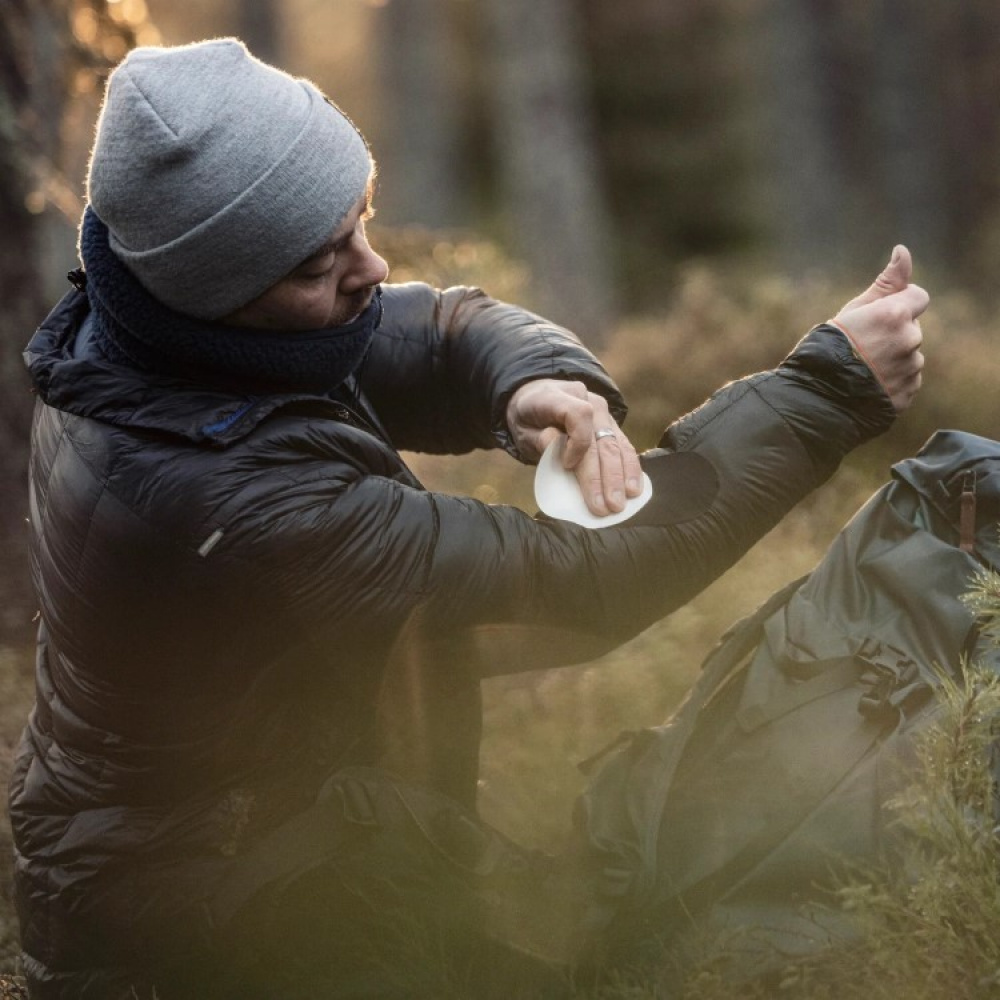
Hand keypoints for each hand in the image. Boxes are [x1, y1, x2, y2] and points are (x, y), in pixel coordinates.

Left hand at [506, 379, 642, 515]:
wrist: (535, 396)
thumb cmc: (527, 418)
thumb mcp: (521, 428)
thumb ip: (537, 438)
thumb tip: (556, 446)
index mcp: (557, 396)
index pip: (578, 415)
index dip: (577, 443)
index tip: (567, 466)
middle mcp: (586, 399)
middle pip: (601, 439)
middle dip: (605, 476)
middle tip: (608, 506)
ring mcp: (602, 411)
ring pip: (617, 444)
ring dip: (621, 476)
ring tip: (622, 502)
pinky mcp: (611, 423)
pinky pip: (624, 445)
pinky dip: (630, 468)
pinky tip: (634, 488)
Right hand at [830, 245, 928, 410]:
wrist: (817, 396)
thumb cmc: (829, 348)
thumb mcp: (853, 310)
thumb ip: (886, 282)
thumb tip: (903, 250)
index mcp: (895, 314)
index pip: (918, 296)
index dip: (899, 303)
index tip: (879, 315)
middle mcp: (909, 340)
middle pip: (911, 328)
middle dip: (892, 333)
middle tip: (861, 347)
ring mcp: (910, 369)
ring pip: (910, 356)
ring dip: (893, 359)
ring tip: (862, 369)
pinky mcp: (907, 392)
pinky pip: (907, 380)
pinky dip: (892, 381)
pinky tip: (868, 385)